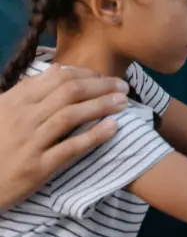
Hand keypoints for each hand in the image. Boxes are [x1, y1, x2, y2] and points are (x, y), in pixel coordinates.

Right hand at [0, 64, 128, 209]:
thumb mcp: (3, 111)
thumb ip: (30, 90)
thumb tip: (58, 69)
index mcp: (14, 101)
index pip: (58, 78)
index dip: (86, 74)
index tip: (104, 77)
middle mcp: (22, 117)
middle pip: (69, 92)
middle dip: (101, 86)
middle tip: (123, 86)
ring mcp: (30, 142)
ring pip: (71, 116)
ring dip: (102, 105)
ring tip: (123, 102)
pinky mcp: (37, 167)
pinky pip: (71, 147)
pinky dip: (94, 135)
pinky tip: (113, 127)